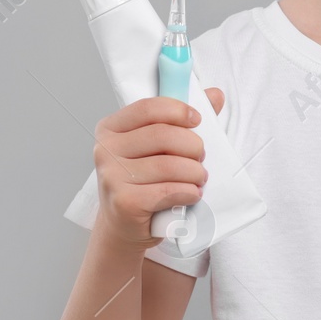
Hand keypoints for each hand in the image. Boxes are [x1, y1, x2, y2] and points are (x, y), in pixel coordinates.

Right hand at [93, 87, 224, 250]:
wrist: (125, 225)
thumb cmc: (145, 181)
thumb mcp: (159, 147)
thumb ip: (184, 119)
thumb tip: (215, 94)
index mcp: (111, 128)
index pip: (148, 108)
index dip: (178, 110)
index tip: (197, 120)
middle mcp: (105, 150)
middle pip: (163, 135)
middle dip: (193, 146)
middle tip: (200, 157)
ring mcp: (111, 176)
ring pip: (169, 165)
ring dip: (195, 172)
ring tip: (199, 178)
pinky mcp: (124, 202)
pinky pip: (168, 190)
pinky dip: (188, 192)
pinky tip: (192, 194)